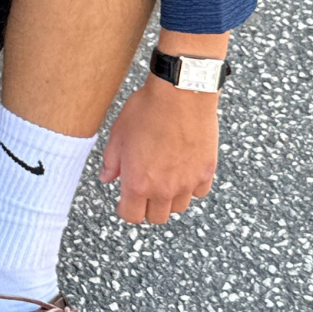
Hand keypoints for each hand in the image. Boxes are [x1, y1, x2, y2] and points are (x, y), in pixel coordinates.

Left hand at [99, 77, 218, 223]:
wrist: (180, 94)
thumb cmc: (147, 111)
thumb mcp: (119, 134)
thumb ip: (111, 161)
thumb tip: (106, 178)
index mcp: (137, 183)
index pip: (131, 216)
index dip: (125, 209)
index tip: (125, 200)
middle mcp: (163, 189)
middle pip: (156, 217)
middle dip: (147, 206)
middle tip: (144, 188)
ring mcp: (187, 182)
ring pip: (178, 207)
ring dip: (170, 198)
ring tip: (164, 177)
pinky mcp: (206, 172)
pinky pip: (199, 192)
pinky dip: (192, 186)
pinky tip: (184, 169)